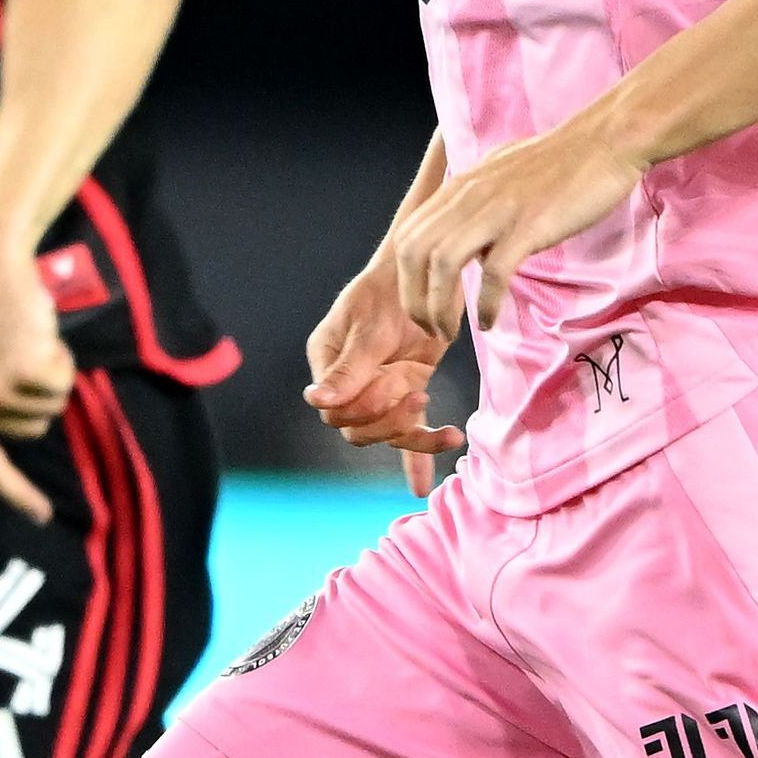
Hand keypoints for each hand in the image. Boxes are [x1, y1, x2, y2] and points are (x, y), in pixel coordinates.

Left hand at [0, 222, 71, 522]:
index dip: (16, 494)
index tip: (43, 515)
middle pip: (33, 429)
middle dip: (34, 393)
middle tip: (13, 351)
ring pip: (50, 408)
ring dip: (46, 375)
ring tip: (21, 340)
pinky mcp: (24, 374)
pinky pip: (61, 385)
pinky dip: (59, 359)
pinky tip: (34, 333)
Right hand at [305, 258, 463, 496]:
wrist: (428, 270)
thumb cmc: (388, 289)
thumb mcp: (368, 326)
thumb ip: (349, 367)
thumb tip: (317, 400)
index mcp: (327, 362)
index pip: (332, 407)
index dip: (360, 406)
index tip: (390, 383)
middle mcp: (349, 381)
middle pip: (356, 428)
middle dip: (387, 420)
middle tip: (414, 395)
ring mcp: (379, 389)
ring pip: (385, 434)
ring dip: (411, 434)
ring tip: (441, 427)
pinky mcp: (409, 390)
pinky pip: (410, 432)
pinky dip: (419, 455)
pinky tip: (422, 486)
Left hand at [384, 122, 641, 340]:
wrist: (605, 141)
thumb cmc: (562, 159)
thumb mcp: (502, 174)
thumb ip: (479, 203)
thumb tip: (474, 237)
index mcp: (461, 187)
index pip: (409, 235)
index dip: (405, 278)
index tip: (421, 305)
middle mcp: (469, 196)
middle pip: (415, 253)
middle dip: (414, 299)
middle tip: (431, 328)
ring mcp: (498, 210)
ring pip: (443, 263)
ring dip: (440, 307)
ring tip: (451, 333)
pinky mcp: (529, 225)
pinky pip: (494, 273)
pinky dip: (487, 304)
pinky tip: (490, 322)